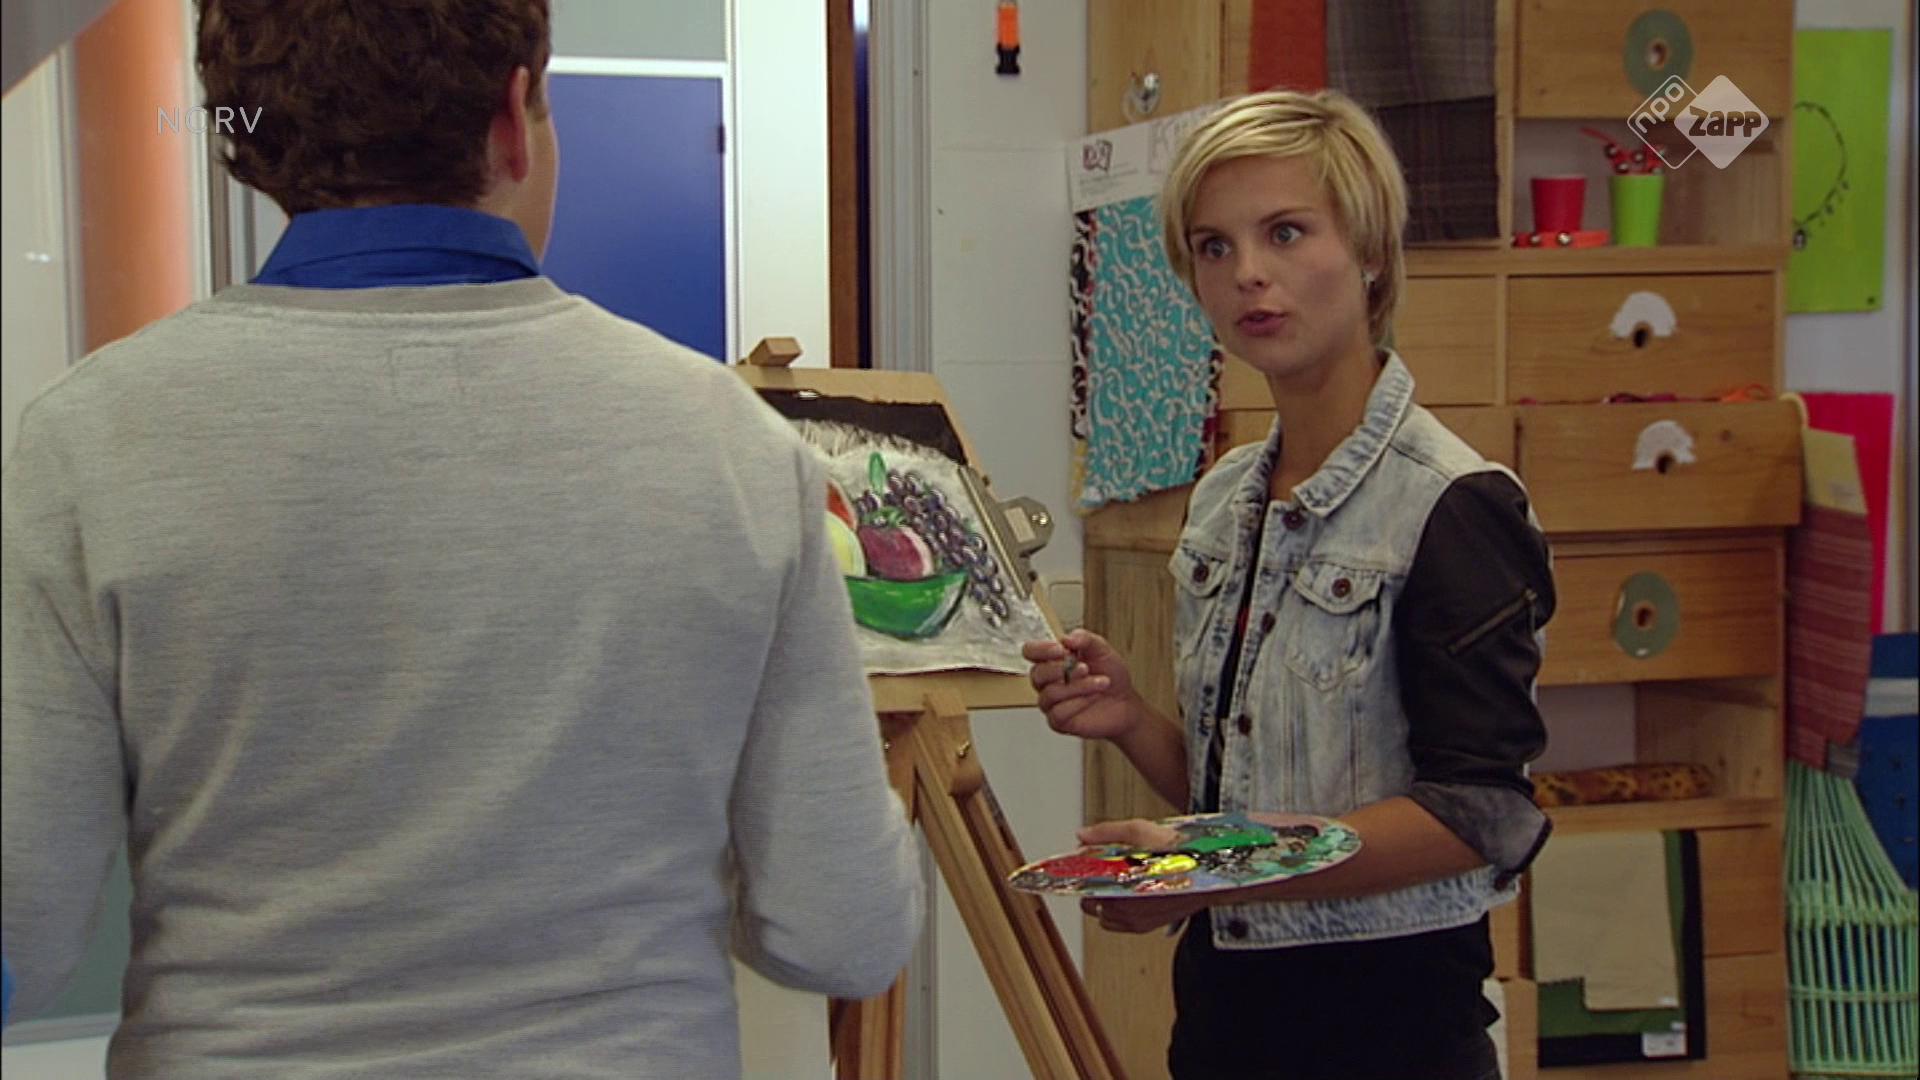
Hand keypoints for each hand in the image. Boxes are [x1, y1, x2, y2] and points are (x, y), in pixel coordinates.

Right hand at [1021, 629, 1140, 741]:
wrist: (1125, 702)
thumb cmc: (1110, 675)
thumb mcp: (1102, 650)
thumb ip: (1084, 639)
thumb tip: (1066, 639)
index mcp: (1052, 660)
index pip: (1031, 652)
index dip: (1041, 650)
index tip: (1061, 650)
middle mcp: (1048, 681)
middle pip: (1036, 674)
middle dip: (1060, 670)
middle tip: (1084, 668)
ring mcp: (1051, 702)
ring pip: (1050, 694)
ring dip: (1079, 686)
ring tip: (1100, 682)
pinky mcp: (1058, 721)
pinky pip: (1058, 713)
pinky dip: (1078, 703)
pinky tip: (1091, 698)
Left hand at [1078, 818, 1208, 932]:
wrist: (1211, 871)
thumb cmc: (1181, 851)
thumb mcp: (1141, 831)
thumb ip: (1108, 833)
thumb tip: (1083, 836)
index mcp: (1121, 882)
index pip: (1083, 882)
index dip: (1079, 871)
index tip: (1076, 864)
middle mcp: (1124, 907)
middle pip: (1088, 900)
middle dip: (1093, 885)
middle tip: (1103, 869)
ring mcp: (1134, 920)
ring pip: (1101, 914)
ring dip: (1103, 900)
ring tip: (1118, 881)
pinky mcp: (1144, 927)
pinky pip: (1115, 924)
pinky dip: (1115, 912)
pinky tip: (1127, 895)